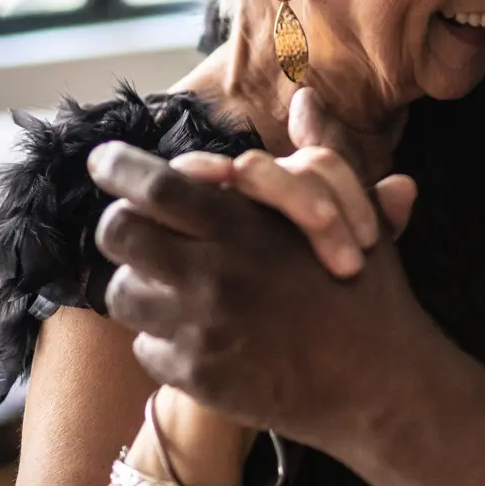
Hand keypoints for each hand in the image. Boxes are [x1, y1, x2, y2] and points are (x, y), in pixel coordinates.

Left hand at [89, 141, 437, 454]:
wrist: (379, 386)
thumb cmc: (368, 294)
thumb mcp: (351, 215)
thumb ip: (324, 152)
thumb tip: (309, 99)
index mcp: (247, 228)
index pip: (156, 187)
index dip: (119, 166)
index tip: (105, 160)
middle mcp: (213, 276)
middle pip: (118, 233)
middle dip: (121, 222)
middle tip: (136, 225)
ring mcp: (199, 330)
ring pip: (122, 293)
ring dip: (141, 282)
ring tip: (172, 284)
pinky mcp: (195, 378)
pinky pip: (145, 347)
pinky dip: (163, 338)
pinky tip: (199, 334)